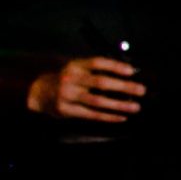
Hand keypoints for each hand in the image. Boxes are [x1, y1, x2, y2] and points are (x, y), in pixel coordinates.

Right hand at [28, 56, 145, 122]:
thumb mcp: (77, 69)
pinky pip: (90, 115)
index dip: (115, 66)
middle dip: (123, 86)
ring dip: (119, 105)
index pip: (97, 62)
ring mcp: (67, 95)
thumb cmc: (66, 79)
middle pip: (100, 82)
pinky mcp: (65, 110)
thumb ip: (96, 70)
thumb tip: (128, 73)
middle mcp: (71, 79)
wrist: (38, 91)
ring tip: (135, 107)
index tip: (132, 71)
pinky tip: (121, 117)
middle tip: (141, 90)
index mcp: (75, 66)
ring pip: (97, 101)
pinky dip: (107, 116)